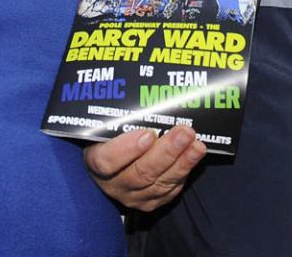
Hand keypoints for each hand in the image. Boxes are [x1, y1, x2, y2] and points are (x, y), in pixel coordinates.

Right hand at [83, 125, 205, 210]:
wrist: (115, 159)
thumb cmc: (111, 134)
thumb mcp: (108, 123)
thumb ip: (120, 114)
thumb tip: (142, 91)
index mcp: (95, 160)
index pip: (106, 161)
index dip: (127, 149)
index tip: (148, 134)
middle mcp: (113, 183)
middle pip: (140, 173)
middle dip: (166, 152)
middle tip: (184, 133)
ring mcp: (133, 196)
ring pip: (159, 183)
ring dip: (182, 162)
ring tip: (196, 144)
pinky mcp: (151, 201)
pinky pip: (170, 189)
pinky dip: (184, 171)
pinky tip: (194, 155)